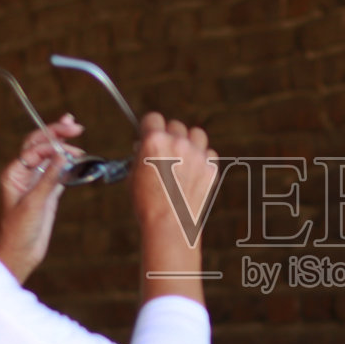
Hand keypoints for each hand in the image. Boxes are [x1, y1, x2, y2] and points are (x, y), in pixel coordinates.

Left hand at [0, 115, 83, 282]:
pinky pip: (59, 174)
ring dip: (64, 148)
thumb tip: (62, 155)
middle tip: (75, 125)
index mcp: (14, 173)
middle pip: (41, 146)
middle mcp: (24, 175)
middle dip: (56, 134)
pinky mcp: (48, 195)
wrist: (18, 255)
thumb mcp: (34, 203)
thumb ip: (48, 178)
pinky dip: (70, 166)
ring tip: (78, 137)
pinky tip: (79, 160)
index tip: (69, 146)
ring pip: (51, 158)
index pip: (34, 148)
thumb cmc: (17, 232)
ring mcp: (37, 184)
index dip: (51, 143)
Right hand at [131, 113, 217, 302]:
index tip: (150, 134)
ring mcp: (197, 154)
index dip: (150, 127)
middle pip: (175, 125)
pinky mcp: (211, 167)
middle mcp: (177, 143)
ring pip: (196, 134)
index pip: (153, 118)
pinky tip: (193, 171)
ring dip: (189, 141)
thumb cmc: (147, 203)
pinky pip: (208, 153)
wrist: (170, 225)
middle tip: (165, 151)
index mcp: (154, 141)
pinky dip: (203, 159)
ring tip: (182, 157)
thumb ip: (141, 155)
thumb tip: (145, 146)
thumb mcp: (133, 174)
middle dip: (169, 136)